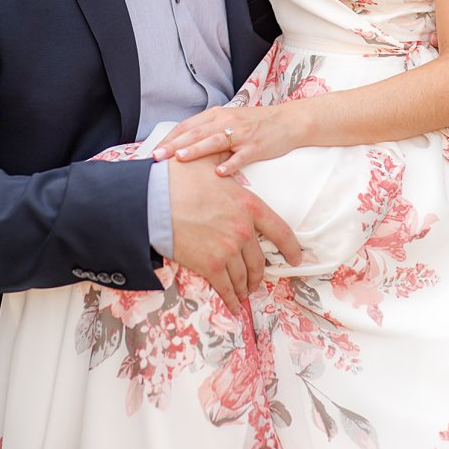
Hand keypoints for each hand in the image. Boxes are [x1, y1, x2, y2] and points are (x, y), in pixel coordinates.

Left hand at [154, 103, 301, 176]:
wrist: (288, 121)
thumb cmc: (257, 123)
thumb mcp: (230, 119)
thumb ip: (209, 128)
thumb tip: (182, 143)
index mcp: (218, 115)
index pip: (188, 125)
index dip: (170, 138)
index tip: (153, 150)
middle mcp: (228, 121)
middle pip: (197, 133)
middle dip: (174, 145)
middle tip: (156, 157)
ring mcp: (243, 134)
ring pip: (215, 141)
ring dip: (196, 150)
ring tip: (179, 159)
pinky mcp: (257, 147)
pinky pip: (241, 156)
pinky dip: (230, 164)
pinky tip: (219, 173)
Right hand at [167, 155, 301, 307]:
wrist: (153, 201)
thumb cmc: (179, 178)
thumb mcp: (209, 161)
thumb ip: (225, 157)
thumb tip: (227, 143)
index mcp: (249, 205)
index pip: (280, 230)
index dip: (291, 248)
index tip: (295, 258)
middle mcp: (244, 230)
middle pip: (260, 260)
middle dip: (260, 274)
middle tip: (258, 280)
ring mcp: (228, 249)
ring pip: (244, 276)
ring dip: (246, 287)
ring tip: (245, 292)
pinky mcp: (210, 265)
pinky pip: (226, 287)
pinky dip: (231, 298)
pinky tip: (234, 305)